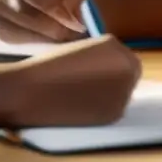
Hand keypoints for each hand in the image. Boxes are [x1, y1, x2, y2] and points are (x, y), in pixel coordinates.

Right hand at [3, 35, 140, 126]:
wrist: (32, 92)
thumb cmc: (49, 66)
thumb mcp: (83, 50)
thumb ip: (102, 56)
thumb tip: (111, 68)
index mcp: (117, 47)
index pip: (125, 57)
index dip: (112, 64)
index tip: (96, 70)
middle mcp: (128, 69)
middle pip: (130, 74)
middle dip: (116, 78)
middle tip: (91, 84)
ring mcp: (124, 93)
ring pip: (123, 93)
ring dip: (110, 93)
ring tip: (82, 93)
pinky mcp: (114, 114)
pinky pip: (115, 109)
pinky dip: (103, 108)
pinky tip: (81, 105)